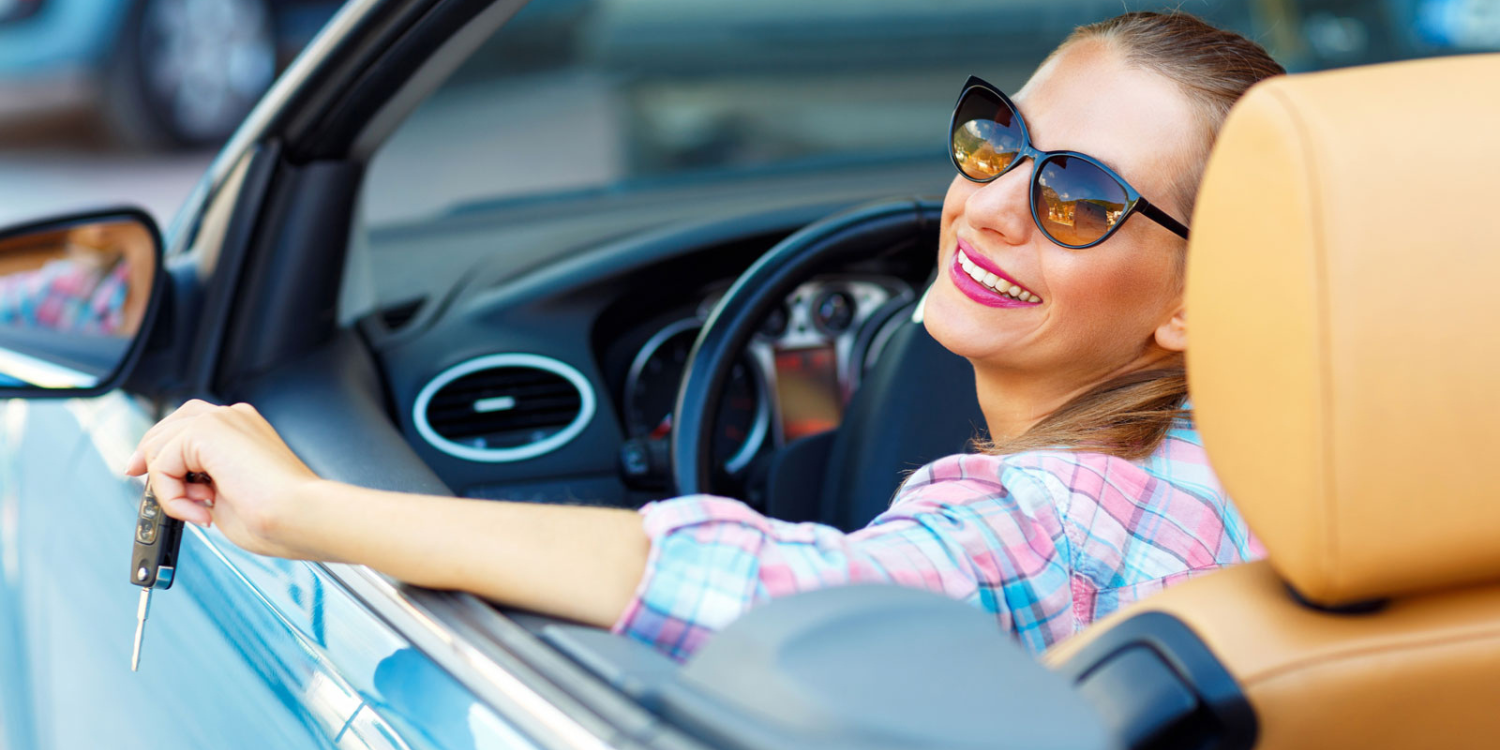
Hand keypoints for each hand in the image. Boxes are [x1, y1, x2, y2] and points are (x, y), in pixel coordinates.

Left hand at [125, 400, 323, 559]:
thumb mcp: (228, 497)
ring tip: (199, 511)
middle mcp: (232, 418)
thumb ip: (202, 484)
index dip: (162, 451)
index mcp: (243, 430)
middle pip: (167, 426)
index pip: (188, 428)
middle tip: (147, 489)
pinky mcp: (206, 430)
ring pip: (159, 445)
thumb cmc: (280, 516)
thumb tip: (177, 491)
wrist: (300, 514)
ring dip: (167, 487)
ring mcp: (221, 419)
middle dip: (149, 459)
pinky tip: (199, 510)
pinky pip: (162, 462)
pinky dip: (170, 494)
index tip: (147, 475)